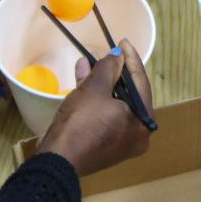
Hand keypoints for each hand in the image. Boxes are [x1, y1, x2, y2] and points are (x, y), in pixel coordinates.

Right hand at [37, 40, 154, 176]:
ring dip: (102, 83)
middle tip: (109, 53)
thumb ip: (109, 68)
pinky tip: (83, 79)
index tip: (123, 42)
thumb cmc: (81, 123)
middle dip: (114, 72)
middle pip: (129, 95)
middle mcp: (137, 134)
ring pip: (115, 104)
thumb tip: (117, 56)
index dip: (131, 59)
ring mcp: (121, 142)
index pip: (141, 83)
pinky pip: (105, 115)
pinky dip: (96, 99)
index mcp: (143, 122)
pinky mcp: (104, 145)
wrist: (57, 159)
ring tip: (90, 62)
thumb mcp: (95, 89)